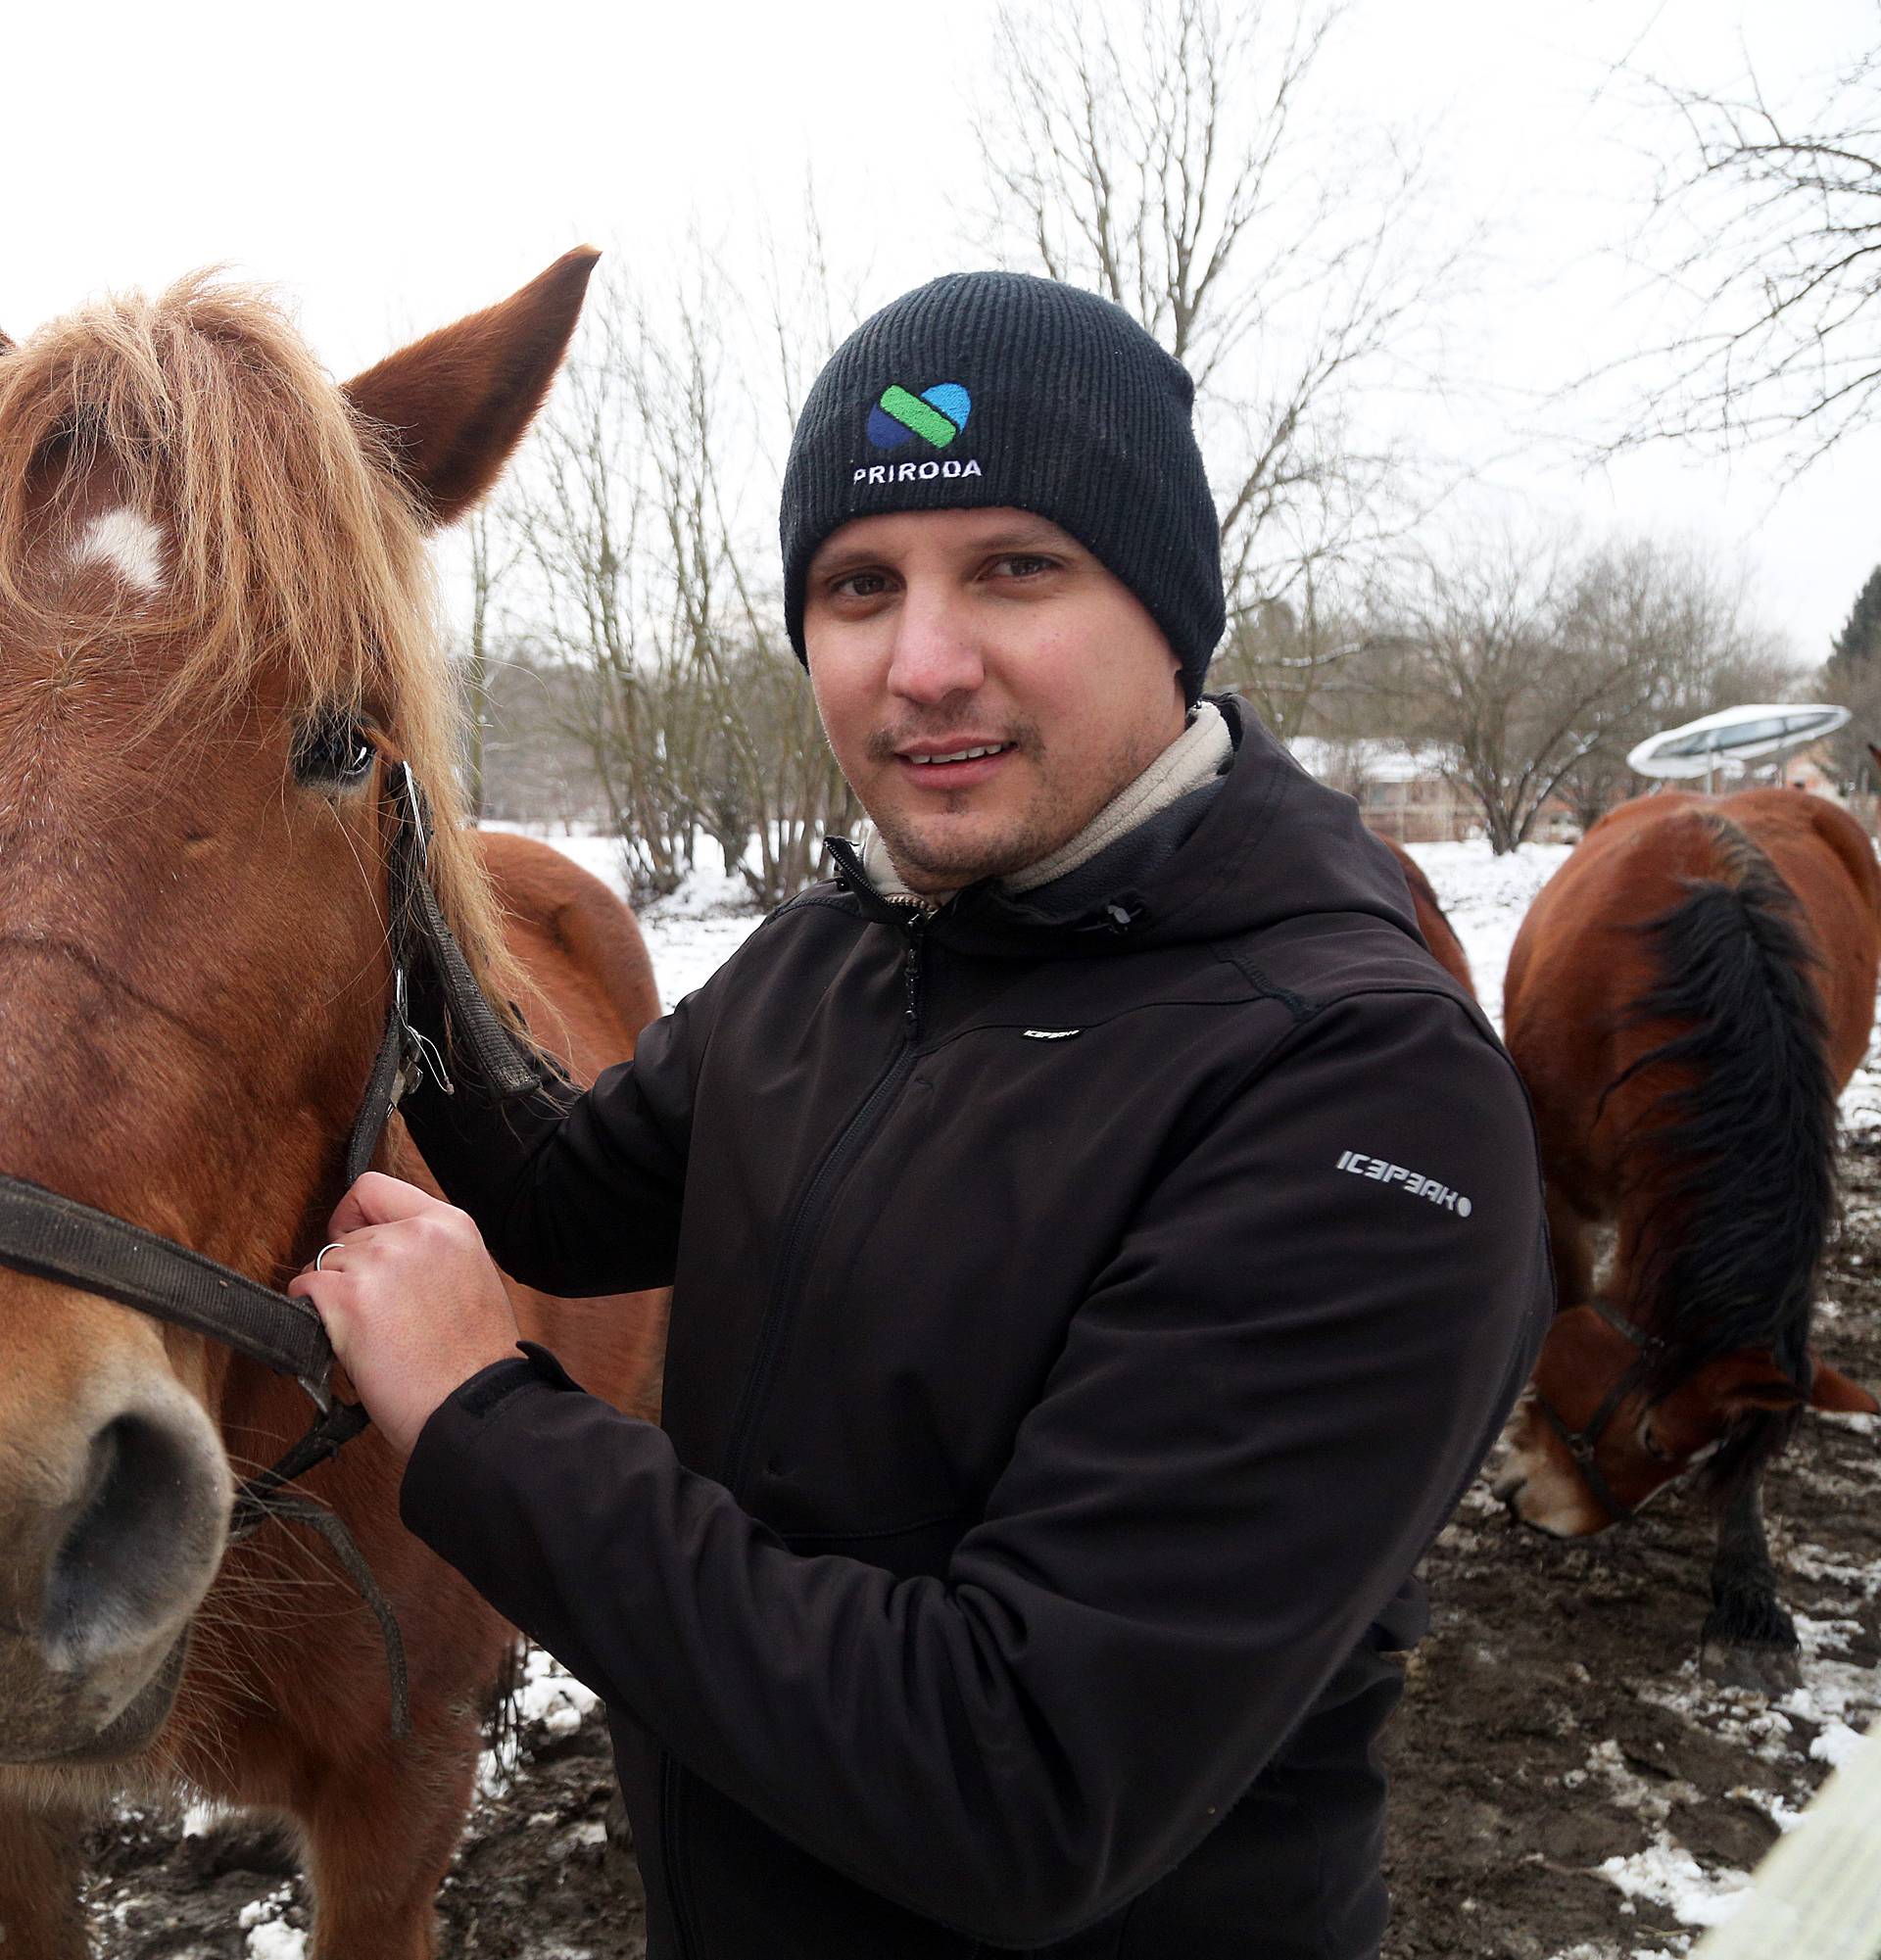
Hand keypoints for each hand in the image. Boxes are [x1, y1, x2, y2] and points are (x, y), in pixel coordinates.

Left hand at [288, 1172, 520, 1456]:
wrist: (472, 1406)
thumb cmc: (475, 1363)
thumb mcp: (472, 1279)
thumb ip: (432, 1253)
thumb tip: (385, 1252)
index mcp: (451, 1225)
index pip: (374, 1187)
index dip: (353, 1216)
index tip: (353, 1240)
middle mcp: (415, 1234)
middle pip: (347, 1235)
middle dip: (350, 1271)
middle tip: (375, 1313)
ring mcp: (380, 1262)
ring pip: (324, 1263)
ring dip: (332, 1296)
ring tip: (366, 1332)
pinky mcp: (348, 1298)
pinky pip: (304, 1288)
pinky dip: (309, 1312)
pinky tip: (338, 1336)